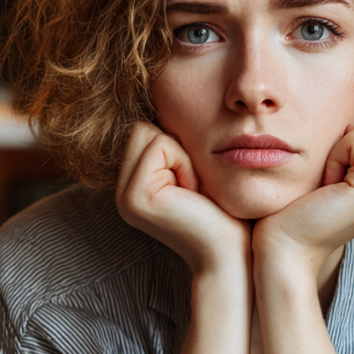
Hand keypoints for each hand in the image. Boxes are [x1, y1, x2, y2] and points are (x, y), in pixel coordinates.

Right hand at [116, 121, 250, 274]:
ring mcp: (125, 197)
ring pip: (149, 133)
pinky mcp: (136, 197)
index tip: (194, 183)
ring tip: (193, 191)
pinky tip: (193, 194)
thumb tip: (170, 101)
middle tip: (194, 186)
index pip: (144, 131)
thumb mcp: (195, 172)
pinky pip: (160, 146)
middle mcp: (122, 192)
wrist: (232, 252)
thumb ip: (175, 147)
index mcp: (133, 186)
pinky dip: (184, 163)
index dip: (177, 147)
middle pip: (142, 128)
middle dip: (176, 148)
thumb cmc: (224, 212)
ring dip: (181, 156)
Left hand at [252, 111, 353, 276]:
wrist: (284, 247)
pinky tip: (326, 187)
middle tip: (329, 183)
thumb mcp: (338, 169)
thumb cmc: (299, 207)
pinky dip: (334, 156)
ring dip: (338, 150)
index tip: (333, 177)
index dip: (352, 140)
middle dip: (347, 142)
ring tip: (327, 187)